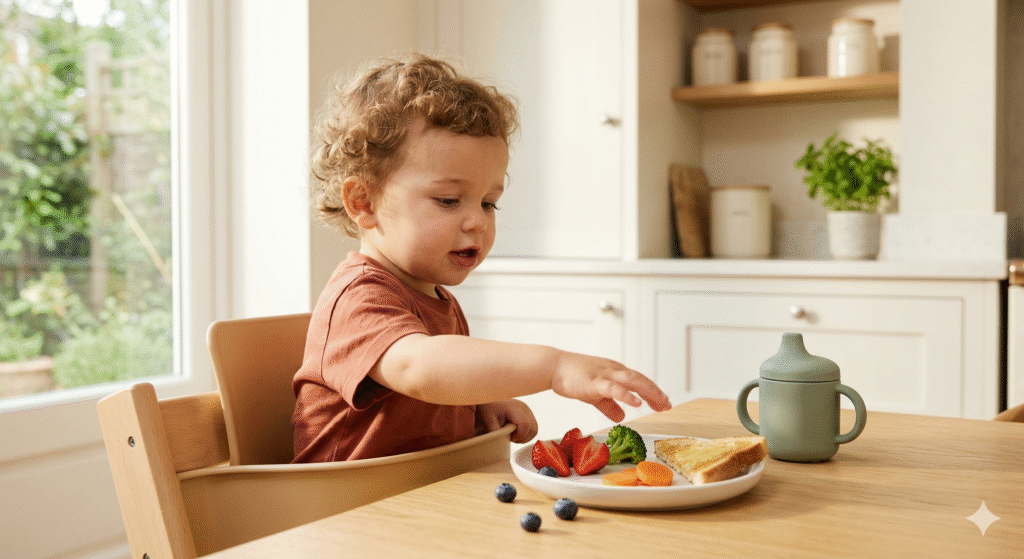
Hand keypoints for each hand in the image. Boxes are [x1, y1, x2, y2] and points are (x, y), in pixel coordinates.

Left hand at [476, 399, 537, 443]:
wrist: (491, 401)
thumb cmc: (489, 410)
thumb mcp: (488, 420)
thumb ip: (495, 431)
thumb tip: (499, 441)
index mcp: (514, 408)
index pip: (524, 424)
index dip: (519, 435)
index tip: (510, 437)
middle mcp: (524, 408)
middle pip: (532, 428)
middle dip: (522, 437)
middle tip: (511, 438)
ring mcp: (528, 410)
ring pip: (534, 429)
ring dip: (526, 437)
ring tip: (514, 437)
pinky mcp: (529, 414)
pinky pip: (534, 427)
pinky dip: (527, 434)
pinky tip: (517, 434)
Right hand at [550, 351, 671, 421]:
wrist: (553, 367)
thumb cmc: (572, 377)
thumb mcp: (594, 394)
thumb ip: (609, 405)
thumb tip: (621, 417)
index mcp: (614, 372)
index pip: (638, 381)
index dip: (652, 391)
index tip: (663, 403)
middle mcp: (613, 370)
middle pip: (640, 380)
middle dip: (655, 392)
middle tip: (667, 405)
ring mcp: (604, 374)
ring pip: (632, 381)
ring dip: (648, 391)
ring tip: (660, 402)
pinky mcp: (594, 381)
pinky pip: (613, 388)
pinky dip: (626, 395)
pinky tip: (636, 403)